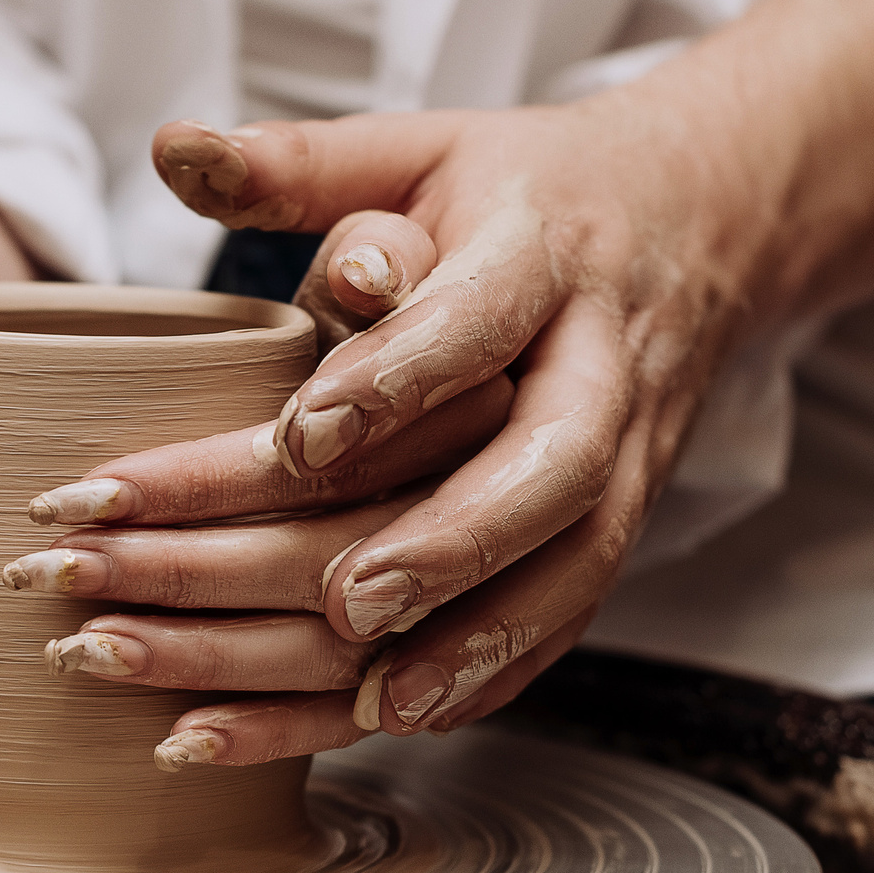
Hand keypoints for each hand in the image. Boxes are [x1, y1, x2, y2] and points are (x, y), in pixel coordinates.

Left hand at [13, 93, 758, 764]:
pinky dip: (479, 680)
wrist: (697, 225)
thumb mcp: (418, 149)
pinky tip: (385, 723)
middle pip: (547, 471)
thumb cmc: (524, 189)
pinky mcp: (615, 527)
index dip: (395, 379)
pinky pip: (563, 621)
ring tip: (375, 700)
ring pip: (570, 567)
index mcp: (544, 257)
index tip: (300, 433)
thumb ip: (298, 165)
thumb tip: (176, 150)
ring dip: (465, 642)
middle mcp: (601, 369)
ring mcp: (625, 462)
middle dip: (448, 544)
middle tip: (342, 598)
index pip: (480, 323)